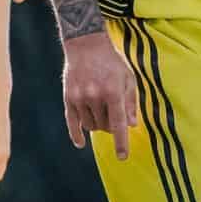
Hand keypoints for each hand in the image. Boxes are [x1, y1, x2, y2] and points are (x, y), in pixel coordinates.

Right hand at [61, 32, 138, 159]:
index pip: (118, 124)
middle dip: (111, 125)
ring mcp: (80, 98)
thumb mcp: (128, 78)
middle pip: (105, 126)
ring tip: (101, 111)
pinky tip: (81, 143)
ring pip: (90, 125)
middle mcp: (95, 96)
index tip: (122, 157)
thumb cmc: (111, 61)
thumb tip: (132, 126)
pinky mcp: (68, 97)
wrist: (86, 44)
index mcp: (113, 92)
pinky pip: (72, 123)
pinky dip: (77, 135)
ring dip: (98, 124)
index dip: (121, 143)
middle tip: (113, 114)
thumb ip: (130, 102)